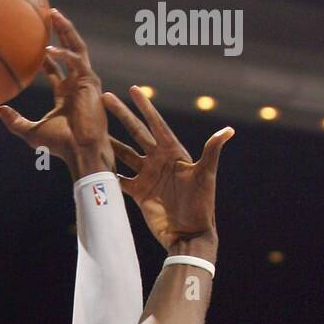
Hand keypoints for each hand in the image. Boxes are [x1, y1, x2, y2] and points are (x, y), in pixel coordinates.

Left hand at [0, 8, 111, 174]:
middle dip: (61, 31)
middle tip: (48, 14)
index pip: (57, 68)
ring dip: (66, 30)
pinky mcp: (90, 82)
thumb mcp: (31, 132)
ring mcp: (85, 81)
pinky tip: (48, 51)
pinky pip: (77, 61)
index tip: (35, 43)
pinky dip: (64, 55)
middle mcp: (77, 83)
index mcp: (66, 93)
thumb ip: (15, 121)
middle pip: (70, 50)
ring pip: (77, 47)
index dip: (47, 55)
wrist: (80, 151)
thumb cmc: (60, 145)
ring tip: (53, 14)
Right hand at [104, 87, 232, 248]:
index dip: (145, 107)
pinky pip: (120, 178)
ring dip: (111, 141)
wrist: (189, 234)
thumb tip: (229, 130)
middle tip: (105, 98)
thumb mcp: (205, 176)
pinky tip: (95, 162)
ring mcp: (147, 176)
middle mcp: (158, 161)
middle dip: (122, 115)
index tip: (133, 89)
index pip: (156, 124)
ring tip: (95, 129)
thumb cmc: (201, 205)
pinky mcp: (139, 193)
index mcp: (173, 152)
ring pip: (125, 153)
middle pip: (136, 133)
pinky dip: (108, 171)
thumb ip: (212, 151)